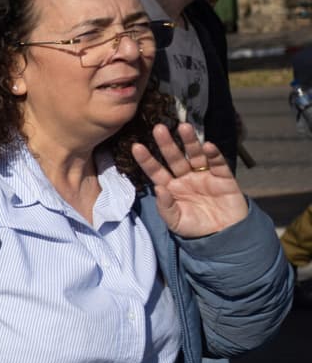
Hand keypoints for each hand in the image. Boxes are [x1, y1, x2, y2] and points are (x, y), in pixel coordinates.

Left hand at [130, 122, 247, 238]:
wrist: (226, 236)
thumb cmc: (196, 229)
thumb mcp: (176, 222)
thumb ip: (165, 206)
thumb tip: (157, 188)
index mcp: (171, 187)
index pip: (156, 171)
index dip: (147, 159)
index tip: (136, 147)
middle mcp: (186, 178)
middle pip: (174, 158)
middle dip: (167, 144)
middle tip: (159, 128)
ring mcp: (204, 175)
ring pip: (195, 155)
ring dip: (190, 141)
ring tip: (184, 127)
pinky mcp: (224, 177)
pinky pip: (218, 163)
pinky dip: (214, 154)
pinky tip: (208, 146)